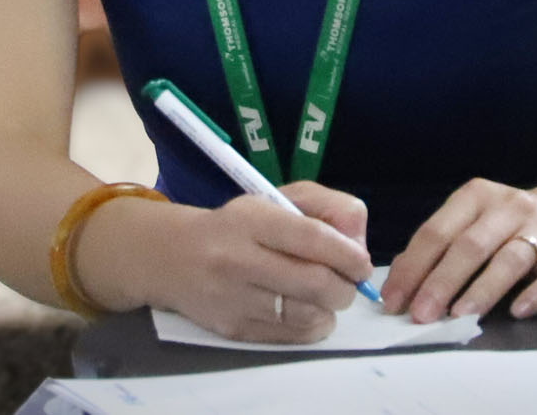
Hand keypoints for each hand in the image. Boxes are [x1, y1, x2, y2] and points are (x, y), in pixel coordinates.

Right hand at [149, 182, 373, 343]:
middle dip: (345, 287)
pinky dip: (312, 327)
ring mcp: (233, 298)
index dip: (347, 254)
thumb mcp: (279, 199)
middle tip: (348, 283)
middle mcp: (238, 259)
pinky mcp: (232, 329)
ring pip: (304, 315)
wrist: (174, 256)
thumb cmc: (239, 225)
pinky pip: (289, 337)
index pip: (312, 238)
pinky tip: (310, 313)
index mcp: (253, 219)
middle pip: (313, 282)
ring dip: (330, 309)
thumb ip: (327, 208)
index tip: (362, 264)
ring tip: (328, 297)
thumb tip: (358, 243)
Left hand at [381, 176, 536, 323]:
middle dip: (441, 282)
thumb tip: (399, 284)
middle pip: (469, 245)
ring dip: (482, 289)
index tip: (393, 302)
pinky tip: (518, 311)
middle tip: (420, 315)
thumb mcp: (477, 222)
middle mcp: (509, 208)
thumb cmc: (514, 225)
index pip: (436, 232)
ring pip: (508, 259)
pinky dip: (536, 293)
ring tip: (460, 316)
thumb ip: (443, 246)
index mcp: (477, 197)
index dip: (413, 268)